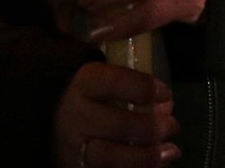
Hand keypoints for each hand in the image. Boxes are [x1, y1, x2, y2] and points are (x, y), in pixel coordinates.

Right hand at [53, 61, 179, 167]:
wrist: (51, 119)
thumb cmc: (86, 90)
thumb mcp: (100, 68)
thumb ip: (127, 67)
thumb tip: (162, 87)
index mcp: (83, 83)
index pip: (116, 83)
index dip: (146, 89)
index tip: (166, 94)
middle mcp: (76, 115)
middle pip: (119, 125)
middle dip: (152, 128)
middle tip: (173, 125)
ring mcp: (74, 147)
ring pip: (112, 158)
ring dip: (147, 157)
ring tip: (172, 150)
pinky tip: (157, 166)